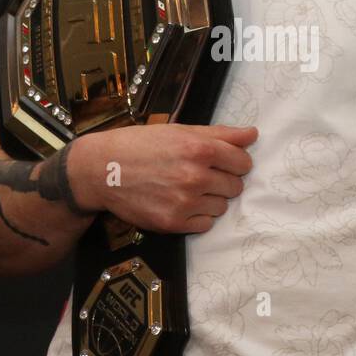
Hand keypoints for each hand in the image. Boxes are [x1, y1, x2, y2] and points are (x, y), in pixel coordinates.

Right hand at [65, 122, 257, 232]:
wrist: (102, 169)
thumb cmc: (141, 145)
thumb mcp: (180, 131)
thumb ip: (221, 134)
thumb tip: (253, 134)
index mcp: (200, 149)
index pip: (243, 163)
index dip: (235, 162)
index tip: (222, 162)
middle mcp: (195, 176)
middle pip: (235, 186)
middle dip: (223, 180)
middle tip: (200, 174)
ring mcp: (185, 202)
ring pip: (222, 207)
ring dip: (210, 199)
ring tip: (186, 188)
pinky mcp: (173, 223)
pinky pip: (205, 224)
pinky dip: (197, 216)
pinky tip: (180, 202)